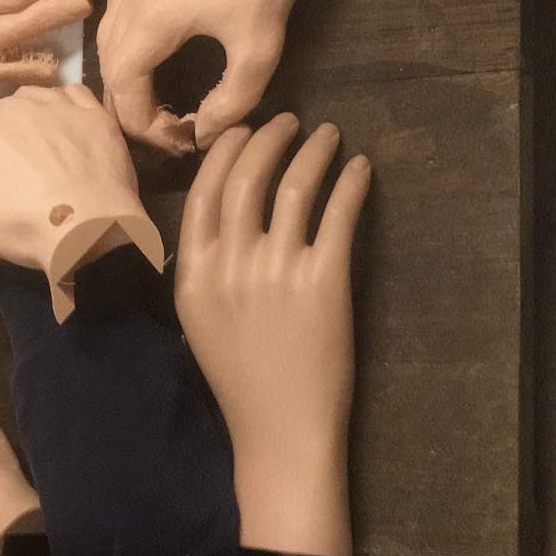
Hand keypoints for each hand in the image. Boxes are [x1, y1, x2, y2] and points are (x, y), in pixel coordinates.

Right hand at [0, 85, 163, 320]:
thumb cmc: (19, 226)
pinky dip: (63, 108)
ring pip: (30, 99)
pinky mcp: (95, 116)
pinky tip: (64, 128)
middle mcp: (16, 107)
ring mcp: (59, 106)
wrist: (88, 229)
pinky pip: (73, 97)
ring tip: (28, 146)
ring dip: (22, 119)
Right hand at [175, 114, 371, 555]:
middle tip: (291, 122)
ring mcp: (278, 272)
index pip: (205, 191)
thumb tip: (224, 212)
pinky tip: (360, 169)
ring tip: (328, 136)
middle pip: (248, 178)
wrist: (280, 432)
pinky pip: (338, 215)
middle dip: (271, 139)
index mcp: (195, 273)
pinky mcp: (325, 283)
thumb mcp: (199, 319)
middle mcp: (232, 266)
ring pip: (295, 187)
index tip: (245, 130)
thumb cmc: (241, 379)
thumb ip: (204, 266)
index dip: (227, 152)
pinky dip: (351, 184)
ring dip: (313, 151)